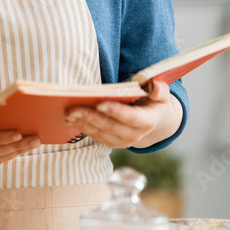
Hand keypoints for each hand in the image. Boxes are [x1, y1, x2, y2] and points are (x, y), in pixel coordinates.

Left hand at [65, 79, 181, 148]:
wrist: (155, 121)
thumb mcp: (162, 95)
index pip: (130, 117)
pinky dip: (82, 128)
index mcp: (147, 121)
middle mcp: (135, 135)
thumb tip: (154, 87)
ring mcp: (123, 142)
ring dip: (82, 123)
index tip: (99, 104)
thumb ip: (160, 90)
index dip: (115, 111)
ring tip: (68, 113)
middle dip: (90, 117)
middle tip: (73, 108)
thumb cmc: (155, 102)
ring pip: (99, 133)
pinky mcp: (112, 143)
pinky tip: (70, 119)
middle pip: (109, 126)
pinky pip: (95, 136)